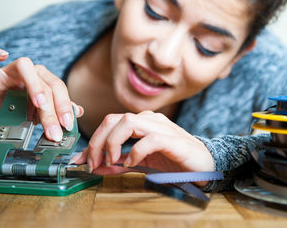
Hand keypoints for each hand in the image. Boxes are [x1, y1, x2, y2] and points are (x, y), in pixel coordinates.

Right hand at [0, 46, 83, 141]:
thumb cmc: (15, 111)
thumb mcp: (38, 114)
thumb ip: (56, 111)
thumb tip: (78, 111)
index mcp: (44, 80)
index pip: (59, 89)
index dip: (65, 107)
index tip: (67, 125)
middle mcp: (31, 72)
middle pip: (46, 83)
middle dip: (52, 109)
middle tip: (54, 129)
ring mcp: (9, 71)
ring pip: (25, 68)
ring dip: (35, 85)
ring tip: (40, 105)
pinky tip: (2, 55)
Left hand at [71, 111, 214, 175]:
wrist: (203, 165)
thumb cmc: (173, 160)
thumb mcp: (140, 163)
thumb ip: (118, 163)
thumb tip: (94, 166)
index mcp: (141, 122)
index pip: (110, 122)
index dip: (93, 140)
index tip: (83, 161)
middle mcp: (150, 120)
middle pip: (114, 119)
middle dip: (98, 141)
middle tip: (94, 162)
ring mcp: (161, 127)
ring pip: (128, 122)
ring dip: (113, 143)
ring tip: (111, 161)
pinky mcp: (173, 140)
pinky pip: (149, 140)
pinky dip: (136, 152)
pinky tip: (132, 163)